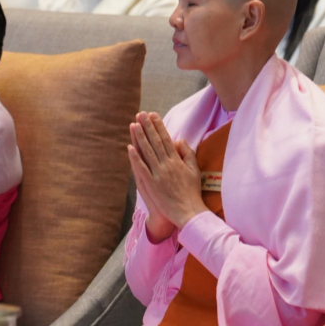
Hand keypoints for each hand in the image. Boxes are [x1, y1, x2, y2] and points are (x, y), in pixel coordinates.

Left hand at [127, 112, 206, 238]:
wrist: (188, 211)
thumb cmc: (192, 192)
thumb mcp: (194, 170)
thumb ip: (187, 154)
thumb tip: (179, 140)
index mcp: (177, 161)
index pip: (166, 139)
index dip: (159, 126)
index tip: (153, 115)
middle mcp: (167, 165)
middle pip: (155, 142)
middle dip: (147, 126)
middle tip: (141, 114)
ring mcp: (158, 174)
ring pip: (147, 152)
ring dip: (140, 137)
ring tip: (134, 124)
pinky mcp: (151, 185)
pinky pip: (142, 169)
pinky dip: (135, 158)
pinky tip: (130, 148)